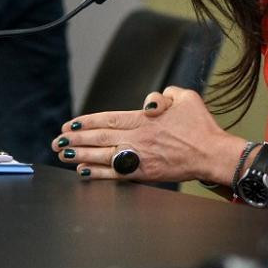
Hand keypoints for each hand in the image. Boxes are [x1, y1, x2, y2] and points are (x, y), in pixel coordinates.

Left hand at [52, 86, 243, 183]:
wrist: (211, 153)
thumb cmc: (200, 126)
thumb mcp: (185, 97)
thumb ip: (165, 94)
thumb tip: (151, 101)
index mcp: (144, 119)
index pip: (107, 118)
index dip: (86, 122)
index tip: (70, 125)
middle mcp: (137, 138)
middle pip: (99, 138)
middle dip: (75, 140)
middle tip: (57, 142)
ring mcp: (139, 157)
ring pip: (102, 156)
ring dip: (80, 155)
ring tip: (63, 155)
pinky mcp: (143, 173)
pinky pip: (114, 174)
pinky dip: (96, 173)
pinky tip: (83, 172)